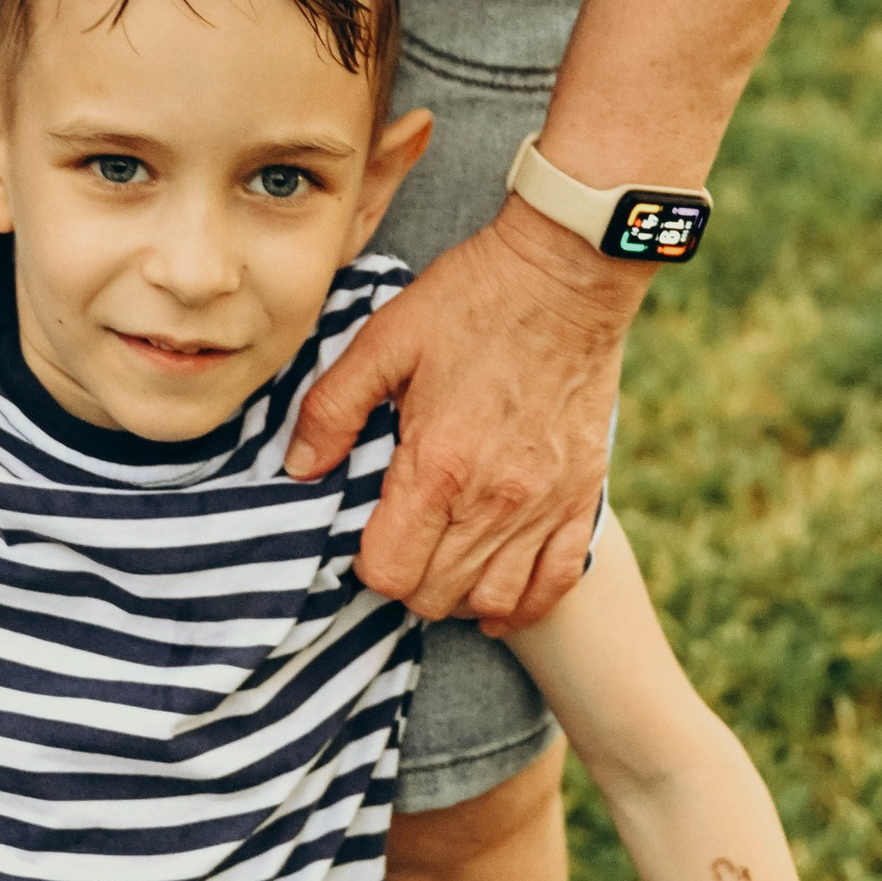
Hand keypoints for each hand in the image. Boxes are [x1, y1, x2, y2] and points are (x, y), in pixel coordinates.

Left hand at [285, 199, 643, 628]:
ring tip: (441, 564)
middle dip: (407, 580)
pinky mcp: (583, 495)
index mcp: (437, 464)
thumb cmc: (471, 300)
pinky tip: (498, 602)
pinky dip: (524, 605)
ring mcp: (544, 503)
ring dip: (459, 595)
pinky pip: (556, 582)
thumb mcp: (384, 339)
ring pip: (494, 600)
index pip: (389, 570)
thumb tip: (298, 468)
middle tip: (399, 542)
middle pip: (437, 595)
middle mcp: (493, 499)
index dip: (365, 563)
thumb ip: (332, 409)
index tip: (365, 533)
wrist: (566, 275)